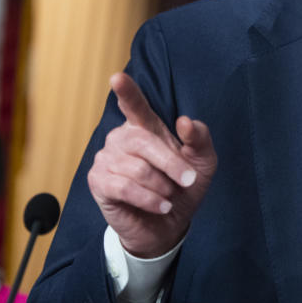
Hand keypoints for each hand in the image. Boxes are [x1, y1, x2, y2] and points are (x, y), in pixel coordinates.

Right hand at [87, 72, 216, 257]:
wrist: (169, 224)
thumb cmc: (183, 187)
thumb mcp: (202, 162)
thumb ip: (199, 139)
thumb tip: (185, 121)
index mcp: (146, 127)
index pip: (136, 106)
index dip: (127, 92)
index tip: (118, 78)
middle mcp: (122, 138)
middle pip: (144, 142)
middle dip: (171, 164)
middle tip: (188, 181)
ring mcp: (107, 159)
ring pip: (137, 168)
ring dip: (161, 186)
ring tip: (169, 196)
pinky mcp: (99, 181)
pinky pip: (125, 187)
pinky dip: (148, 199)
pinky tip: (160, 205)